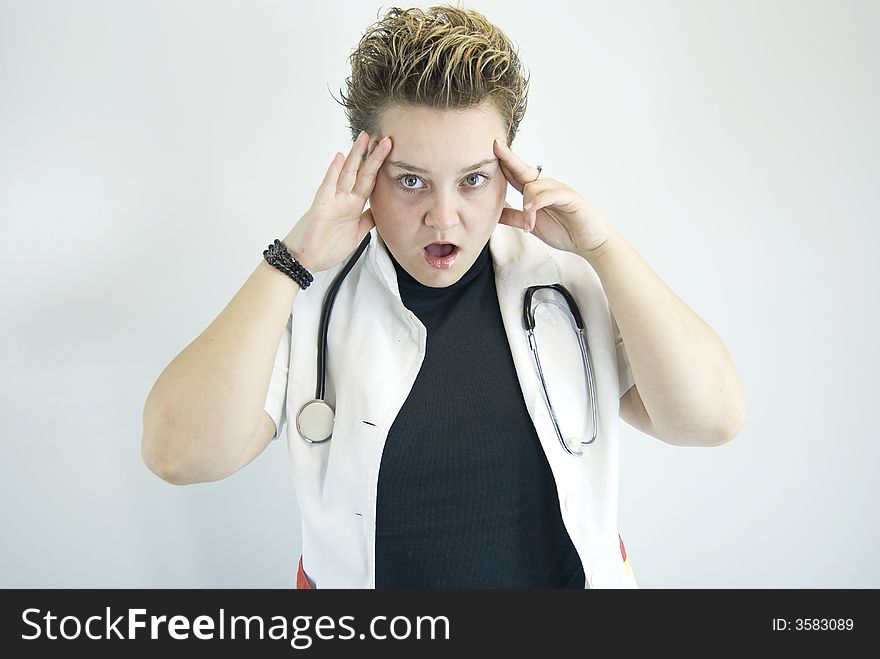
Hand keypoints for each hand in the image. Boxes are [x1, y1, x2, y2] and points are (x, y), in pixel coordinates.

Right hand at [284, 131, 391, 272]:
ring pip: (346, 174)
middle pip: (362, 174)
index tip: (390, 154)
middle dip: (373, 156)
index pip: (370, 183)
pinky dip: (334, 171)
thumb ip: (367, 221)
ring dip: (355, 156)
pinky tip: (340, 158)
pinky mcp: (321, 206)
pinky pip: (328, 185)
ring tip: (363, 139)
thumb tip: (380, 211)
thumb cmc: (326, 248)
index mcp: (354, 207)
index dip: (380, 169)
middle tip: (384, 139)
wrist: (307, 260)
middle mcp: (344, 200)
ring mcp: (333, 201)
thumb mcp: (357, 235)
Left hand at [493, 139, 615, 256]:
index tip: (489, 150)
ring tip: (529, 225)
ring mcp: (559, 190)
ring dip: (526, 205)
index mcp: (537, 192)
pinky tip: (531, 212)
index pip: (516, 174)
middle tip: (495, 144)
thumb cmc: (565, 231)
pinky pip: (550, 194)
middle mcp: (547, 186)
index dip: (503, 163)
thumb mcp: (532, 225)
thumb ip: (515, 218)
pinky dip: (538, 202)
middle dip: (508, 157)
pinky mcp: (570, 198)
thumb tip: (495, 214)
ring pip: (533, 186)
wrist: (590, 242)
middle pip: (523, 169)